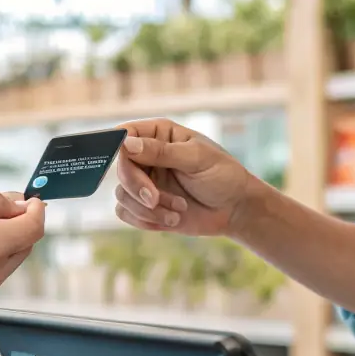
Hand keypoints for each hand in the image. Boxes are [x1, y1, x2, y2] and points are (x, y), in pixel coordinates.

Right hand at [114, 119, 265, 237]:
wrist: (235, 210)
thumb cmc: (223, 176)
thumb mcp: (196, 159)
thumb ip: (162, 152)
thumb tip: (127, 144)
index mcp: (160, 135)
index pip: (125, 135)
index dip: (118, 148)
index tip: (127, 162)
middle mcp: (147, 157)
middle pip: (120, 168)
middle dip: (137, 187)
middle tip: (154, 199)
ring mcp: (145, 182)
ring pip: (122, 194)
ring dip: (148, 208)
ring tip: (178, 210)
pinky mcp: (146, 207)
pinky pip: (126, 213)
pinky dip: (145, 220)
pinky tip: (172, 220)